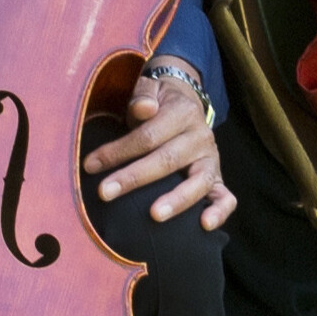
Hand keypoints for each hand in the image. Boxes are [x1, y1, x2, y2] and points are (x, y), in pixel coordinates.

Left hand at [82, 59, 234, 229]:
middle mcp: (201, 137)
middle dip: (134, 178)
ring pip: (198, 182)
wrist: (185, 103)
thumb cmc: (158, 103)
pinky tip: (204, 225)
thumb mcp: (149, 90)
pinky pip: (226, 198)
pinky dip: (219, 212)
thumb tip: (143, 108)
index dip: (118, 151)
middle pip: (167, 160)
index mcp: (182, 112)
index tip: (90, 165)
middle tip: (104, 193)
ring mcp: (211, 159)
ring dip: (176, 200)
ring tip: (154, 215)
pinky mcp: (218, 178)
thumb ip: (142, 96)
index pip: (148, 135)